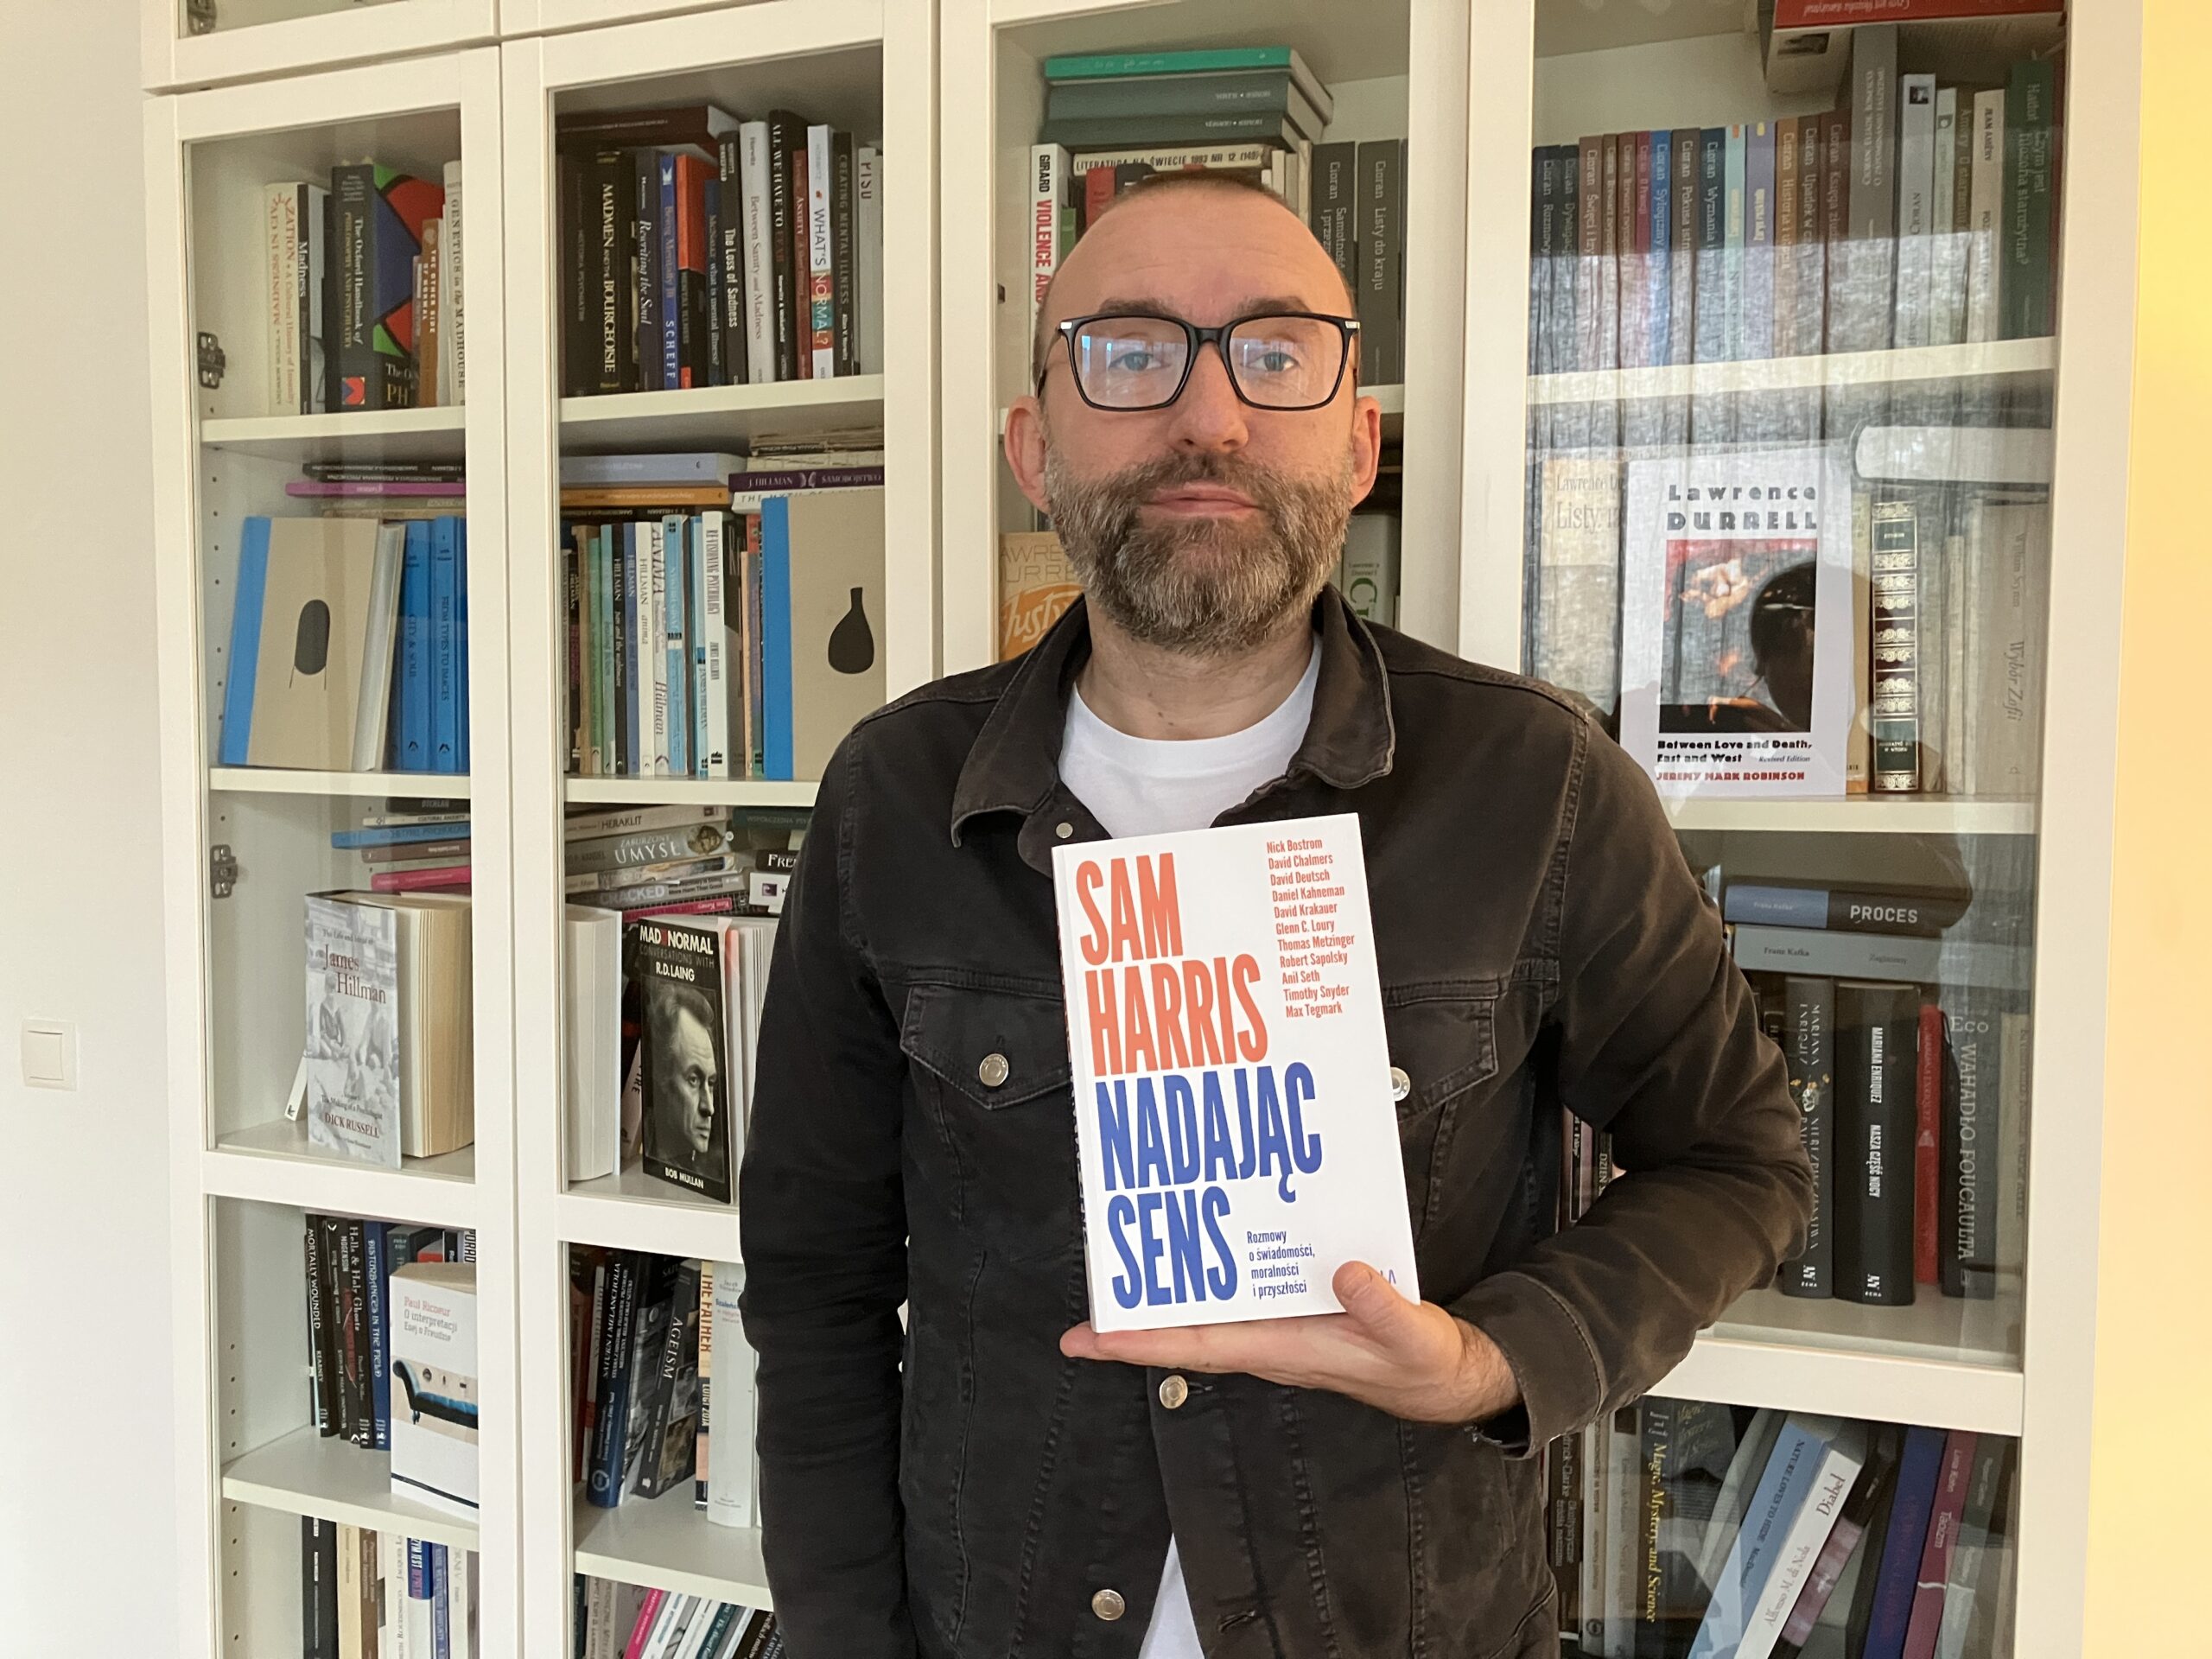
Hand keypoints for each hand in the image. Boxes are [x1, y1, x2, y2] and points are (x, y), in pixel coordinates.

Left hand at [1058, 1261, 1522, 1425]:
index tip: (1087, 1339)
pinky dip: (1216, 1266)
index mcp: (1284, 1351)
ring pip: (1207, 1306)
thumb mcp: (1412, 1337)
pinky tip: (1203, 1235)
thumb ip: (1381, 1307)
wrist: (1442, 1377)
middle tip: (1087, 1281)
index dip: (1139, 1343)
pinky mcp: (1294, 1308)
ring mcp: (1278, 1325)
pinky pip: (1240, 1289)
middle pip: (1185, 1327)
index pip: (1196, 1347)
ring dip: (1169, 1284)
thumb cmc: (1420, 1365)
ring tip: (1128, 1247)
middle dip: (1132, 1314)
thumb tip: (1344, 1273)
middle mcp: (1269, 1340)